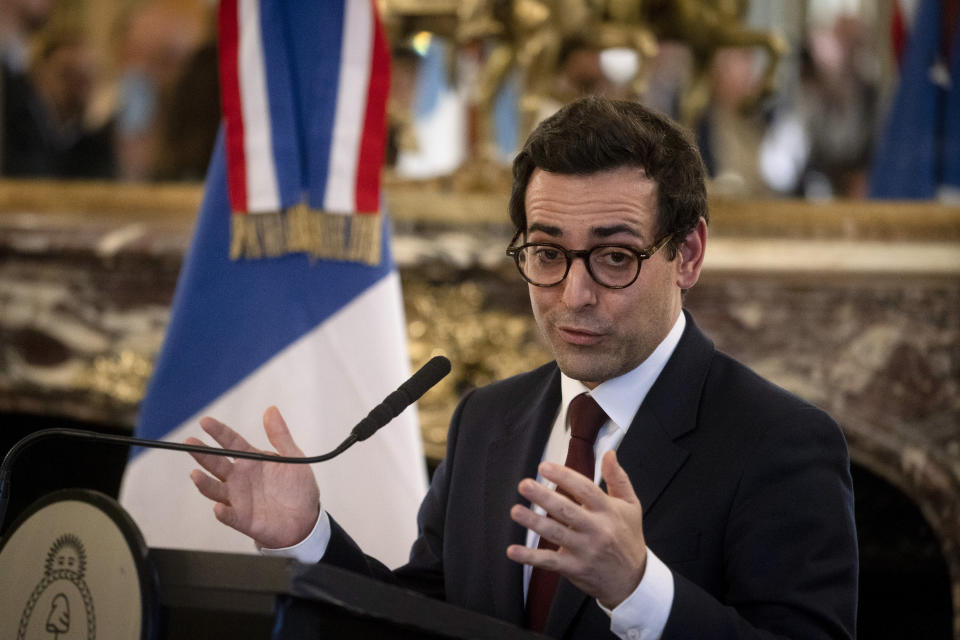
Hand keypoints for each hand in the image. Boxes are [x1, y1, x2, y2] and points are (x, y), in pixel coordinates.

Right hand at [187, 406, 320, 548]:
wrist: (306, 519)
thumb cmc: (298, 488)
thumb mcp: (293, 458)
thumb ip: (280, 435)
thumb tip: (271, 409)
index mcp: (252, 461)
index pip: (231, 443)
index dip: (218, 432)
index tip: (205, 421)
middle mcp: (240, 478)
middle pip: (217, 464)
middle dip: (203, 454)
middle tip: (190, 443)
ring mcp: (239, 499)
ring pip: (215, 489)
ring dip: (204, 483)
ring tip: (196, 474)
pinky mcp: (242, 518)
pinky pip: (229, 516)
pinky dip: (222, 513)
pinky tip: (218, 508)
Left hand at [506, 450, 646, 608]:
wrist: (633, 580)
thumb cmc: (628, 538)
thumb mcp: (631, 506)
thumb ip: (618, 478)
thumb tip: (609, 453)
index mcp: (608, 511)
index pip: (585, 489)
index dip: (564, 476)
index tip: (544, 466)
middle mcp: (596, 529)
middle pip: (567, 510)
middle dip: (544, 497)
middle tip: (524, 485)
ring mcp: (585, 550)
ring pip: (555, 534)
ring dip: (533, 522)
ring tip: (515, 511)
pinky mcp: (575, 568)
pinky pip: (549, 562)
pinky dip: (530, 558)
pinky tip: (512, 551)